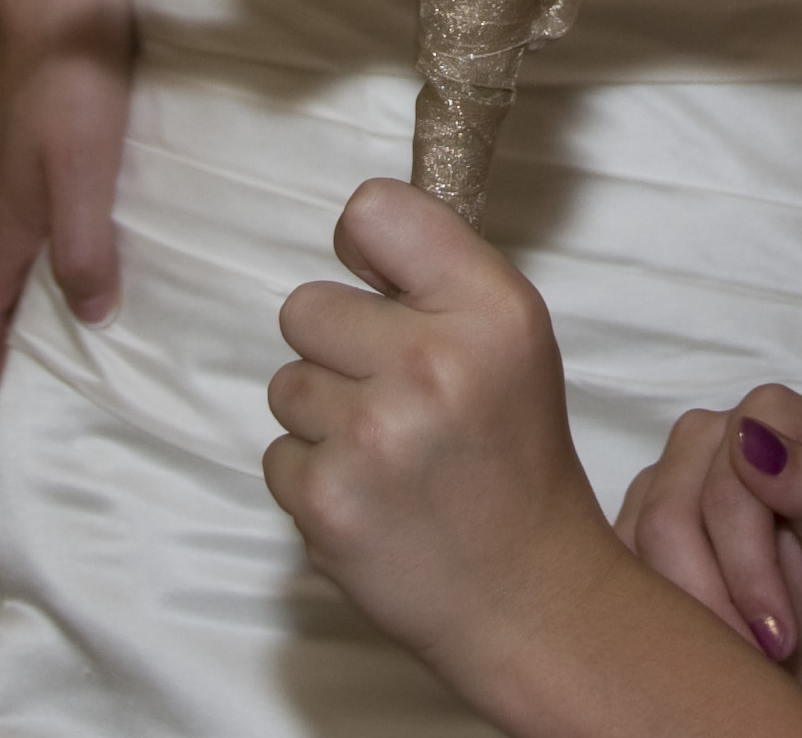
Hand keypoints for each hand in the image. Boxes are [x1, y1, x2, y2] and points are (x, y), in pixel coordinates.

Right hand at [0, 0, 130, 398]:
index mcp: (4, 218)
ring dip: (53, 275)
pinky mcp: (59, 120)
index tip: (11, 405)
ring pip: (31, 235)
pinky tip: (128, 216)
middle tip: (67, 370)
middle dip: (19, 331)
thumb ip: (83, 247)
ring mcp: (28, 154)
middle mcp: (7, 194)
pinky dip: (81, 221)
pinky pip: (61, 191)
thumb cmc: (72, 77)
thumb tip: (92, 317)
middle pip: (0, 281)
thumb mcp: (83, 173)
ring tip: (105, 305)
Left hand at [264, 178, 612, 707]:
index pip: (373, 211)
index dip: (364, 249)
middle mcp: (431, 362)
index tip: (381, 286)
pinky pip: (277, 453)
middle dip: (337, 344)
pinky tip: (368, 493)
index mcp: (489, 307)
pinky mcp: (325, 502)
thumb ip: (439, 275)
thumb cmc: (512, 451)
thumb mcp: (513, 335)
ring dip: (323, 412)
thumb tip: (354, 230)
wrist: (524, 590)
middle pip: (305, 304)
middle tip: (392, 389)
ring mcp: (372, 436)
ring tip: (385, 447)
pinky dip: (313, 474)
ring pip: (285, 381)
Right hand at [618, 388, 801, 708]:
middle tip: (760, 657)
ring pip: (637, 549)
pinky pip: (618, 574)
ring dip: (689, 616)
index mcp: (770, 415)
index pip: (725, 490)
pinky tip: (706, 646)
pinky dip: (660, 621)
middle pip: (669, 519)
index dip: (747, 569)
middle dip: (714, 602)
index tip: (781, 634)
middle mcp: (710, 436)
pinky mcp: (636, 529)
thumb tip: (750, 435)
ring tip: (742, 655)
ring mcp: (666, 479)